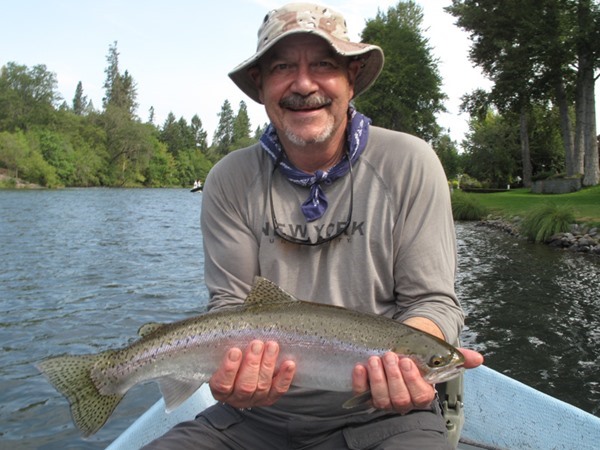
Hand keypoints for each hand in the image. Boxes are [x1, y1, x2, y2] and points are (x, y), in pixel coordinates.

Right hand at [208, 340, 295, 408]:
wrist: (241, 375)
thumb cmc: (230, 362)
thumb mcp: (222, 358)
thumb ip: (226, 350)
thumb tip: (232, 331)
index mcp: (220, 389)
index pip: (223, 384)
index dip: (229, 368)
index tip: (235, 351)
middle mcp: (237, 397)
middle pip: (245, 385)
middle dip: (252, 363)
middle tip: (257, 344)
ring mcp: (255, 399)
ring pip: (262, 386)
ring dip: (268, 364)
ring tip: (272, 346)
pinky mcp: (270, 398)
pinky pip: (278, 389)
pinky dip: (285, 377)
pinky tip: (289, 364)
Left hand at [352, 347, 483, 413]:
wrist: (398, 351)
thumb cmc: (419, 357)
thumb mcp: (437, 356)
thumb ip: (458, 358)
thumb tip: (478, 358)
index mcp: (422, 394)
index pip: (420, 396)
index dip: (412, 380)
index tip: (407, 361)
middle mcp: (403, 402)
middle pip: (399, 399)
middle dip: (394, 377)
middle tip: (391, 356)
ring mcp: (384, 400)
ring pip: (380, 399)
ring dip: (378, 378)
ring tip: (376, 358)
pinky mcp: (366, 394)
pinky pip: (362, 394)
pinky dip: (360, 381)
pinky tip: (361, 366)